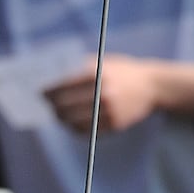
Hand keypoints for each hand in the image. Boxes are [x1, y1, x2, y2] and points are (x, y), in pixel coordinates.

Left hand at [43, 54, 159, 132]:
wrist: (153, 86)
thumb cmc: (122, 71)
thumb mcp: (102, 62)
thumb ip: (78, 68)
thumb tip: (50, 76)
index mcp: (96, 74)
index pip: (62, 85)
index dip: (48, 91)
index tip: (40, 92)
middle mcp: (102, 93)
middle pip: (64, 104)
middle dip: (52, 105)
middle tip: (46, 104)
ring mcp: (109, 111)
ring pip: (73, 120)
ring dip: (61, 118)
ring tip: (57, 113)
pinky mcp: (115, 124)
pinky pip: (87, 130)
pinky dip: (75, 127)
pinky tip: (71, 122)